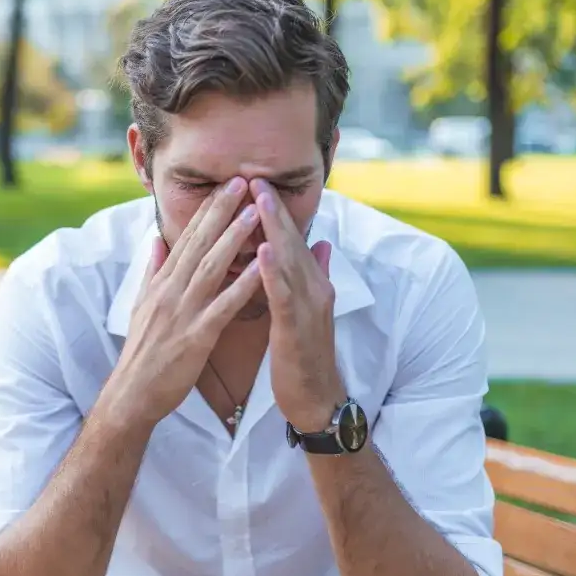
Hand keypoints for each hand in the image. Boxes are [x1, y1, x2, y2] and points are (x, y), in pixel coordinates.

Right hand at [108, 177, 264, 427]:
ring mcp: (183, 311)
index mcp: (162, 282)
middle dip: (221, 211)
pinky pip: (223, 306)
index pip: (186, 237)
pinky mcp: (196, 335)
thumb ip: (152, 272)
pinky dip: (242, 284)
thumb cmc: (142, 352)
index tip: (224, 185)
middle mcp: (170, 290)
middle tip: (242, 181)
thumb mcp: (141, 305)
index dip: (206, 210)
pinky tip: (261, 267)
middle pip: (198, 243)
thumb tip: (156, 243)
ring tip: (254, 212)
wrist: (133, 393)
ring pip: (211, 267)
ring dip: (234, 238)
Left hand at [251, 179, 346, 432]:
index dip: (275, 212)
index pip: (291, 241)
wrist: (316, 400)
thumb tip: (321, 243)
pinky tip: (263, 251)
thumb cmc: (304, 355)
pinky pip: (284, 295)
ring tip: (258, 200)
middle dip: (273, 209)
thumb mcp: (307, 311)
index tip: (255, 182)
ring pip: (290, 261)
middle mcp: (313, 289)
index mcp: (310, 285)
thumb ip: (313, 276)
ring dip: (274, 229)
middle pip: (291, 242)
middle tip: (254, 176)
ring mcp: (308, 308)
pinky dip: (274, 271)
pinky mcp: (297, 328)